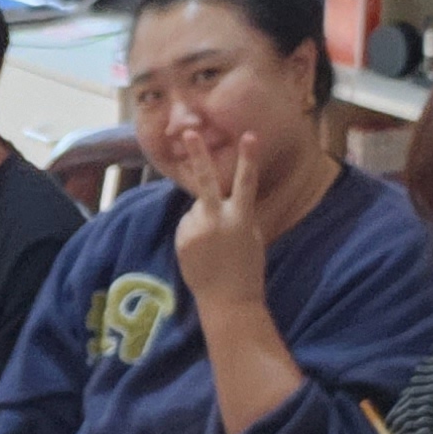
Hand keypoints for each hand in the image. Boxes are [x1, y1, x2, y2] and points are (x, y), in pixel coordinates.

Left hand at [167, 132, 269, 318]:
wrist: (228, 302)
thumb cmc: (247, 269)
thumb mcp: (251, 236)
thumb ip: (235, 214)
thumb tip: (215, 200)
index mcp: (241, 220)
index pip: (246, 183)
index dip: (249, 159)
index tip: (249, 135)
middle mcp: (217, 221)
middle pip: (206, 182)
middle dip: (197, 155)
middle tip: (187, 132)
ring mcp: (196, 231)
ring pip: (196, 209)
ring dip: (203, 219)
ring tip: (213, 246)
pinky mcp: (181, 240)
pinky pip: (186, 225)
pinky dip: (193, 233)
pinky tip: (202, 252)